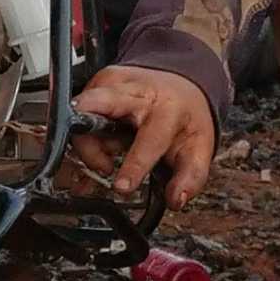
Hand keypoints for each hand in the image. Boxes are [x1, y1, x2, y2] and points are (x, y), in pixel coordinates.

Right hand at [73, 64, 216, 212]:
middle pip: (96, 106)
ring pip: (83, 113)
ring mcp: (116, 82)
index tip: (122, 186)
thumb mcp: (198, 149)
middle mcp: (139, 91)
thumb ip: (190, 178)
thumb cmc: (185, 119)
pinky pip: (81, 111)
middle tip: (101, 164)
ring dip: (90, 140)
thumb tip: (176, 200)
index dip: (134, 165)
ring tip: (112, 151)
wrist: (182, 85)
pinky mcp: (100, 80)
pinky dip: (89, 131)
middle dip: (86, 136)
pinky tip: (108, 136)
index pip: (148, 140)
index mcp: (167, 110)